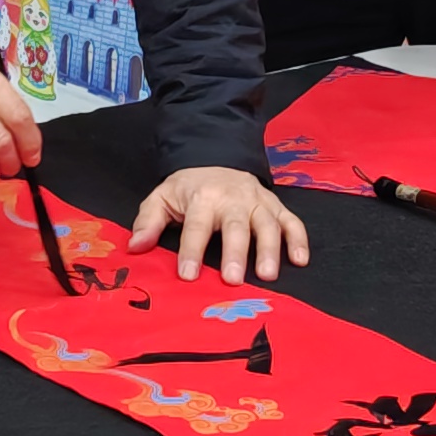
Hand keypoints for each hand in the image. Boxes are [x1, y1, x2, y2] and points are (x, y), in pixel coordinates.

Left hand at [130, 168, 309, 282]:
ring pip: (268, 224)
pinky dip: (299, 240)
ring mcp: (258, 202)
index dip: (191, 250)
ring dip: (270, 249)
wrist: (217, 156)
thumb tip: (135, 247)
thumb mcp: (162, 196)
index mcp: (203, 198)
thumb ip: (148, 221)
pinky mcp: (275, 206)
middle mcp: (233, 199)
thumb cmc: (189, 187)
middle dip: (235, 252)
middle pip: (236, 227)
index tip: (188, 274)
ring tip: (268, 275)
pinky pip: (292, 221)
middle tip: (233, 279)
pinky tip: (300, 260)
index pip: (196, 227)